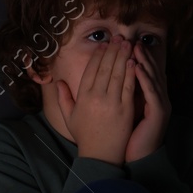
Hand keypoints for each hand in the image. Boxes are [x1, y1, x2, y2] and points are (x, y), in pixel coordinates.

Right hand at [55, 39, 135, 165]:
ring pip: (117, 74)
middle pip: (105, 68)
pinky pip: (128, 87)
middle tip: (118, 37)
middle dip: (112, 51)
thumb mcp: (69, 117)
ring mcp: (111, 103)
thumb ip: (63, 98)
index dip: (98, 56)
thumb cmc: (85, 136)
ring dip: (123, 56)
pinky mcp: (125, 110)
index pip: (91, 70)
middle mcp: (96, 97)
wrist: (100, 155)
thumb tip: (59, 81)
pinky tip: (134, 61)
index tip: (104, 45)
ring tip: (127, 43)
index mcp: (83, 97)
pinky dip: (131, 73)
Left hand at [123, 45, 169, 162]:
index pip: (142, 72)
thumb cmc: (128, 137)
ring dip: (144, 60)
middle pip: (150, 71)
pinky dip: (145, 78)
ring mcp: (161, 104)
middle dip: (139, 54)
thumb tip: (108, 80)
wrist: (138, 158)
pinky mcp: (159, 112)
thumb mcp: (123, 112)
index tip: (120, 44)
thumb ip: (120, 95)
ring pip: (153, 77)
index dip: (133, 57)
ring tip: (133, 46)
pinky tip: (138, 67)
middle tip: (127, 39)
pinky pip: (152, 92)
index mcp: (149, 97)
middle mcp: (158, 97)